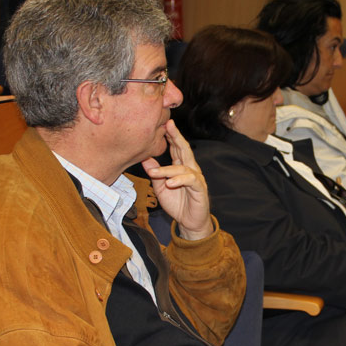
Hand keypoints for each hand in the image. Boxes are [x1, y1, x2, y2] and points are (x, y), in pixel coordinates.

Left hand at [142, 120, 212, 239]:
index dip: (171, 136)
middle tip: (168, 125)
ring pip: (182, 167)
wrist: (189, 222)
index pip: (176, 148)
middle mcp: (190, 169)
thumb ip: (155, 174)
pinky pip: (190, 181)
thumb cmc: (177, 203)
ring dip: (167, 170)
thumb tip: (145, 159)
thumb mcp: (160, 188)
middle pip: (184, 149)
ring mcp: (196, 178)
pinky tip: (170, 183)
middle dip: (176, 137)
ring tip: (154, 173)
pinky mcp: (200, 189)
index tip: (163, 124)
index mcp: (181, 166)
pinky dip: (179, 180)